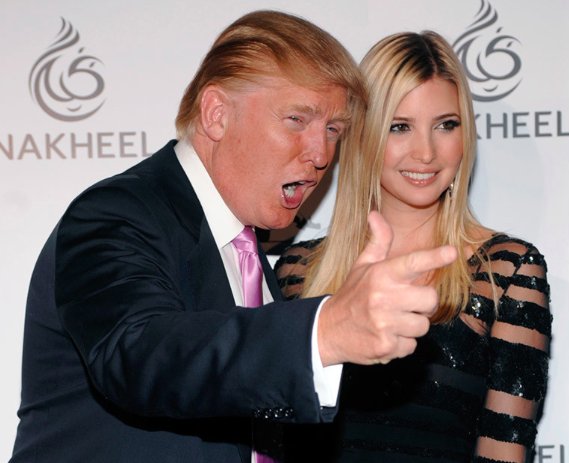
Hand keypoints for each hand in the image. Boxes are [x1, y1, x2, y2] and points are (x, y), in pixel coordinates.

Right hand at [318, 211, 456, 365]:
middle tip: (406, 304)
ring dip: (411, 326)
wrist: (327, 329)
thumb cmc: (352, 296)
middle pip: (430, 299)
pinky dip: (402, 343)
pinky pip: (411, 345)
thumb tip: (376, 214)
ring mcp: (384, 322)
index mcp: (381, 275)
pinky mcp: (386, 345)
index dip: (434, 257)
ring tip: (392, 321)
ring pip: (422, 325)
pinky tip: (387, 335)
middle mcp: (383, 297)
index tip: (451, 252)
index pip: (412, 262)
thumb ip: (378, 241)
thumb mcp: (363, 266)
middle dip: (423, 304)